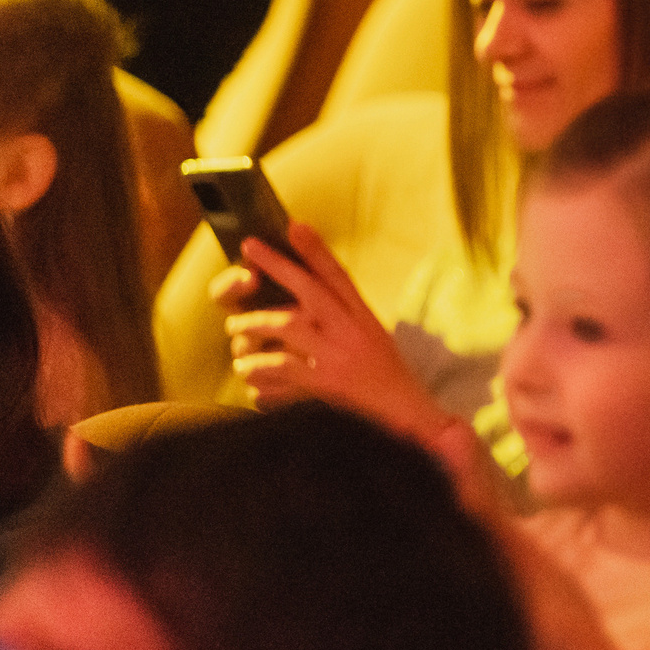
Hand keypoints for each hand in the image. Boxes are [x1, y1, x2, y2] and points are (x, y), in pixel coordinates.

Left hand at [223, 221, 437, 436]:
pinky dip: (259, 370)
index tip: (294, 225)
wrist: (412, 424)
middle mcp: (353, 333)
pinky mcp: (327, 386)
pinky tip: (249, 373)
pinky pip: (280, 368)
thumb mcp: (373, 346)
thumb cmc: (388, 388)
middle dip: (276, 266)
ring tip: (238, 331)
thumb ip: (342, 325)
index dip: (315, 250)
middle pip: (309, 290)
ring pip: (286, 326)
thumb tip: (298, 311)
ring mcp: (339, 358)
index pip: (338, 277)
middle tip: (249, 249)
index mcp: (365, 321)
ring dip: (254, 327)